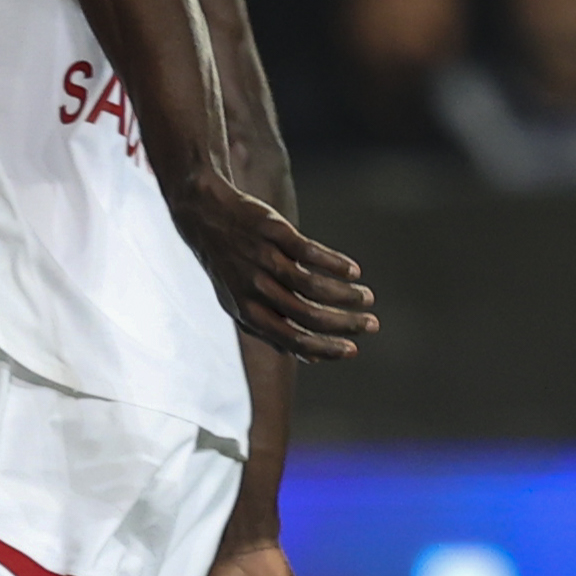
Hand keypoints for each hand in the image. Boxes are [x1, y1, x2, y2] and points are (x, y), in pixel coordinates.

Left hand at [167, 173, 376, 361]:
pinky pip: (310, 252)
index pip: (292, 339)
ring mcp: (263, 259)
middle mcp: (253, 288)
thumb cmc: (229, 266)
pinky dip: (336, 263)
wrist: (203, 216)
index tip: (354, 350)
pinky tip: (353, 271)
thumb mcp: (239, 303)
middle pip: (308, 315)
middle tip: (372, 324)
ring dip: (346, 295)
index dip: (326, 347)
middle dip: (346, 323)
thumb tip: (311, 358)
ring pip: (311, 285)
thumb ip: (271, 330)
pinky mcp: (273, 232)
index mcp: (246, 312)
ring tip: (366, 297)